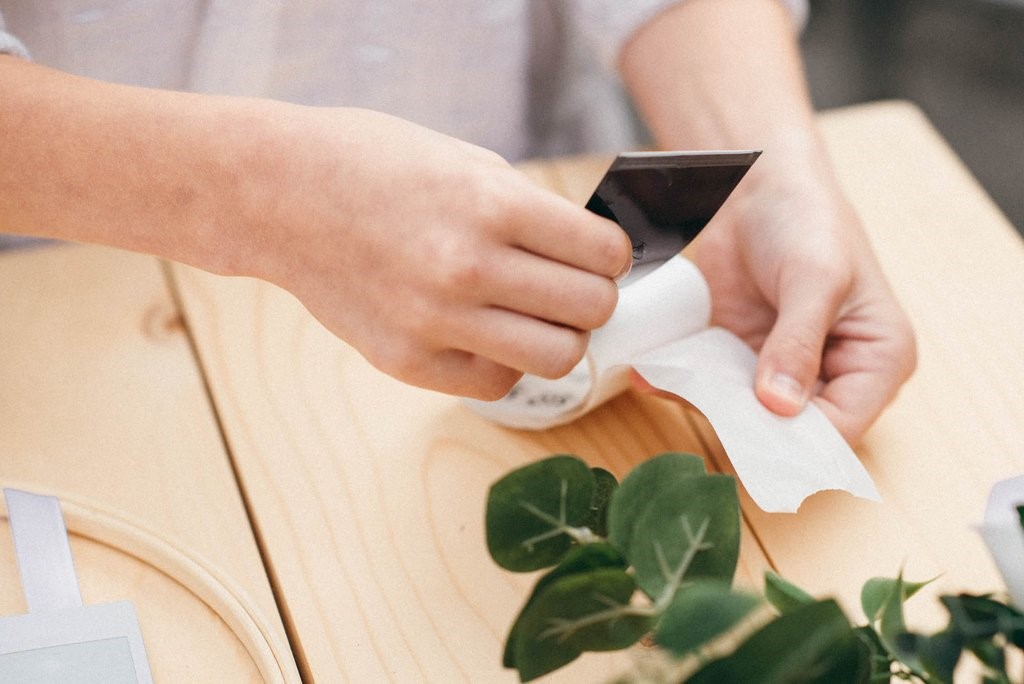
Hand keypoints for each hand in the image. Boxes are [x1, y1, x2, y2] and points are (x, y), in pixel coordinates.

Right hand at [243, 107, 631, 398]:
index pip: (603, 253)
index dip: (612, 255)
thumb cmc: (376, 166)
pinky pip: (498, 383)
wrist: (281, 195)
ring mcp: (435, 322)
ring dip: (559, 338)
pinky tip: (486, 333)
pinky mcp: (407, 362)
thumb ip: (532, 212)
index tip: (599, 255)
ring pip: (556, 359)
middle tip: (572, 288)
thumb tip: (591, 254)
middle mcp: (467, 267)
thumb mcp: (467, 162)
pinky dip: (505, 362)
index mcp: (491, 204)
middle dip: (594, 298)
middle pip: (591, 311)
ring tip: (535, 317)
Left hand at [691, 149, 916, 441]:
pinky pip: (716, 389)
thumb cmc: (807, 220)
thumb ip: (799, 342)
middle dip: (748, 432)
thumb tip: (780, 407)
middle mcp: (835, 376)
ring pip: (748, 418)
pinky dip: (687, 386)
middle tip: (704, 415)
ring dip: (710, 410)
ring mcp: (785, 371)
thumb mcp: (814, 277)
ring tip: (675, 388)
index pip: (842, 430)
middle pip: (793, 433)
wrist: (759, 183)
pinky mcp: (743, 359)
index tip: (750, 442)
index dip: (797, 445)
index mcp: (878, 361)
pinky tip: (656, 377)